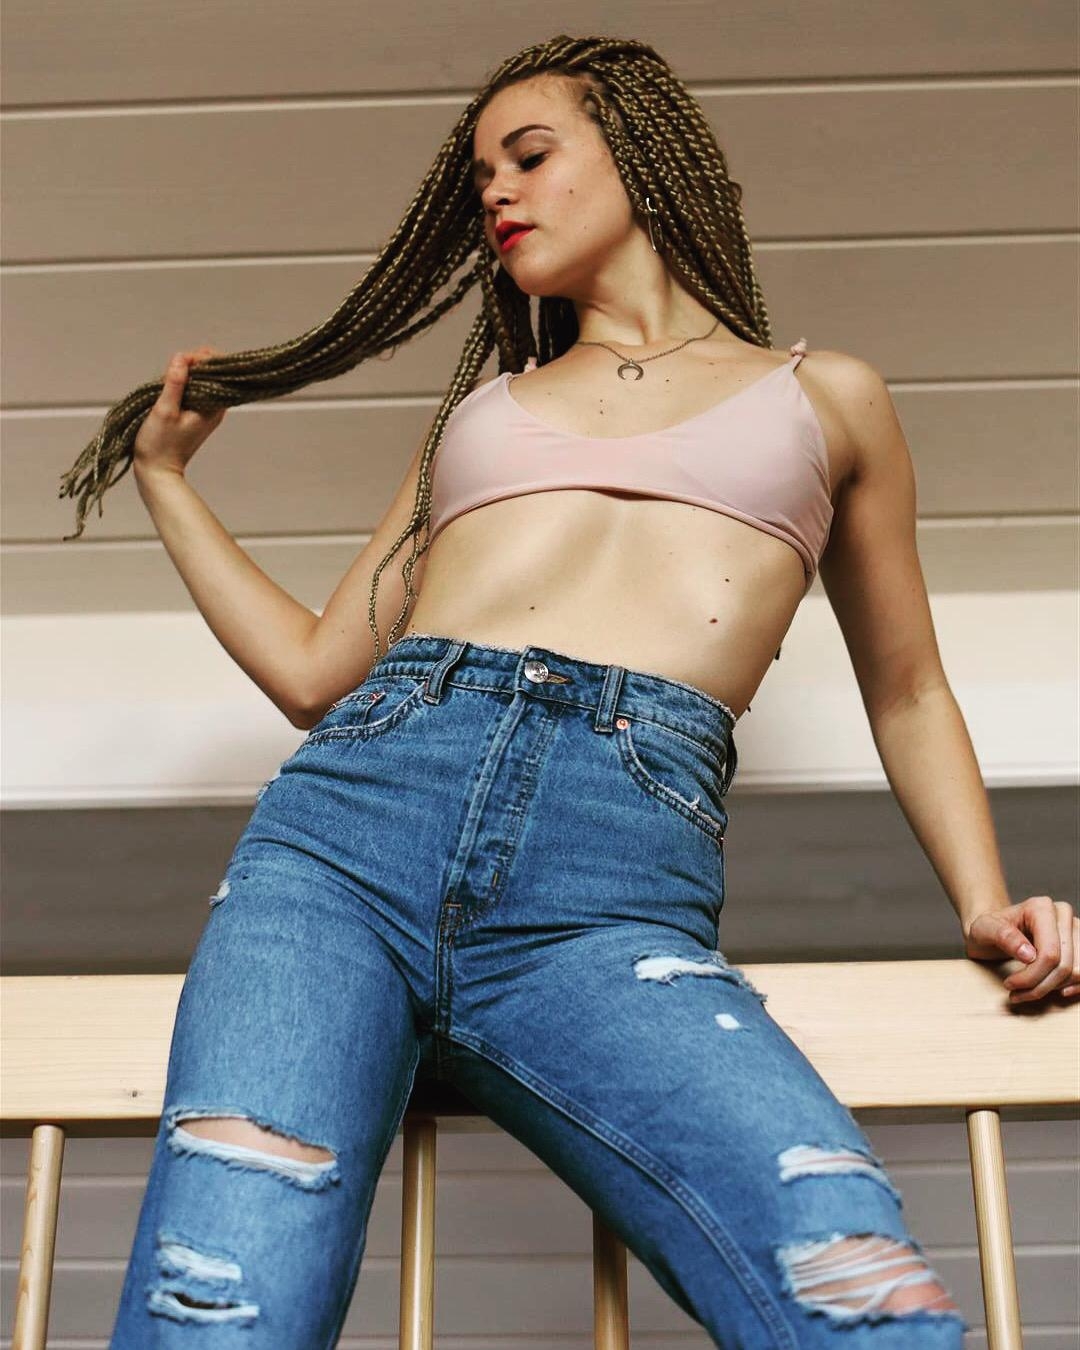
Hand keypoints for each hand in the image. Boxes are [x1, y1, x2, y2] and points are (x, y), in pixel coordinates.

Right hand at [133, 346, 226, 475]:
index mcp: (214, 407)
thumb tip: (182, 358)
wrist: (157, 470)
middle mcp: (214, 408)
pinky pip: (191, 390)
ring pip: (199, 380)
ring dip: (183, 374)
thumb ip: (174, 383)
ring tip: (166, 381)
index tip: (182, 361)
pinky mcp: (194, 414)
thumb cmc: (160, 445)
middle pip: (210, 372)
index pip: (219, 370)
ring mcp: (205, 410)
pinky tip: (166, 388)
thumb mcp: (165, 411)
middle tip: (171, 372)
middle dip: (191, 365)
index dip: (202, 359)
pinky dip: (180, 384)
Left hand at [963, 895, 1078, 1003]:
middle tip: (1015, 993)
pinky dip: (1073, 986)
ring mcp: (1075, 929)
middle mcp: (1063, 915)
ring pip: (1076, 972)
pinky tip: (1056, 991)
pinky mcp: (1079, 943)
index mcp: (1041, 908)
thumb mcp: (983, 929)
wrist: (994, 929)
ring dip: (1053, 988)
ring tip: (1027, 991)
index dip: (1032, 976)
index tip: (1010, 985)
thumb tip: (1029, 955)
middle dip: (1039, 986)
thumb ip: (1004, 937)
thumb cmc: (988, 928)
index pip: (1049, 954)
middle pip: (1064, 966)